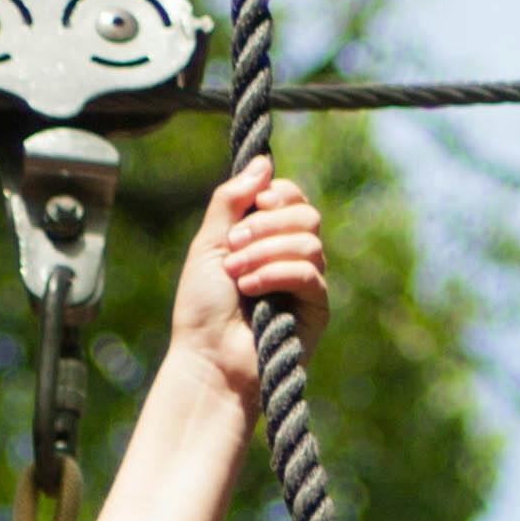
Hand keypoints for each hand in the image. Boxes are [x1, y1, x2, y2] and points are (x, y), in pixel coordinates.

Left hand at [167, 164, 326, 409]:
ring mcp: (307, 283)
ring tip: (236, 274)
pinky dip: (277, 273)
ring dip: (266, 252)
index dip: (278, 193)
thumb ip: (231, 200)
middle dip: (267, 225)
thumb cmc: (203, 308)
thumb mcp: (209, 243)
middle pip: (307, 214)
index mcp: (267, 238)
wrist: (207, 359)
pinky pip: (310, 273)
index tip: (255, 204)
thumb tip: (264, 161)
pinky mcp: (316, 309)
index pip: (292, 198)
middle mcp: (291, 257)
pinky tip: (251, 288)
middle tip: (234, 248)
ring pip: (309, 241)